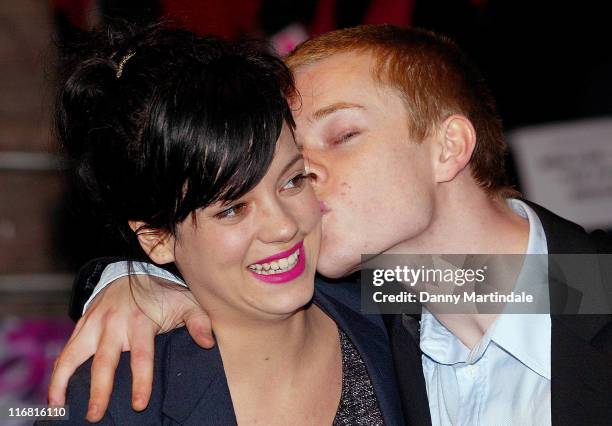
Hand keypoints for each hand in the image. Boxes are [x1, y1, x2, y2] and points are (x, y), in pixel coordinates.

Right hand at [47, 275, 213, 421]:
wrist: (133, 271)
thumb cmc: (163, 294)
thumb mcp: (186, 302)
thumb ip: (198, 322)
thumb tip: (207, 343)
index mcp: (141, 321)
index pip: (141, 356)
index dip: (141, 381)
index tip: (139, 404)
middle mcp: (114, 323)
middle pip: (104, 361)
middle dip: (100, 390)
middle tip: (95, 415)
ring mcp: (94, 324)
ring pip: (74, 355)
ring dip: (64, 381)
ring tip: (61, 407)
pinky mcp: (82, 325)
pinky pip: (65, 351)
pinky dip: (57, 372)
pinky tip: (55, 394)